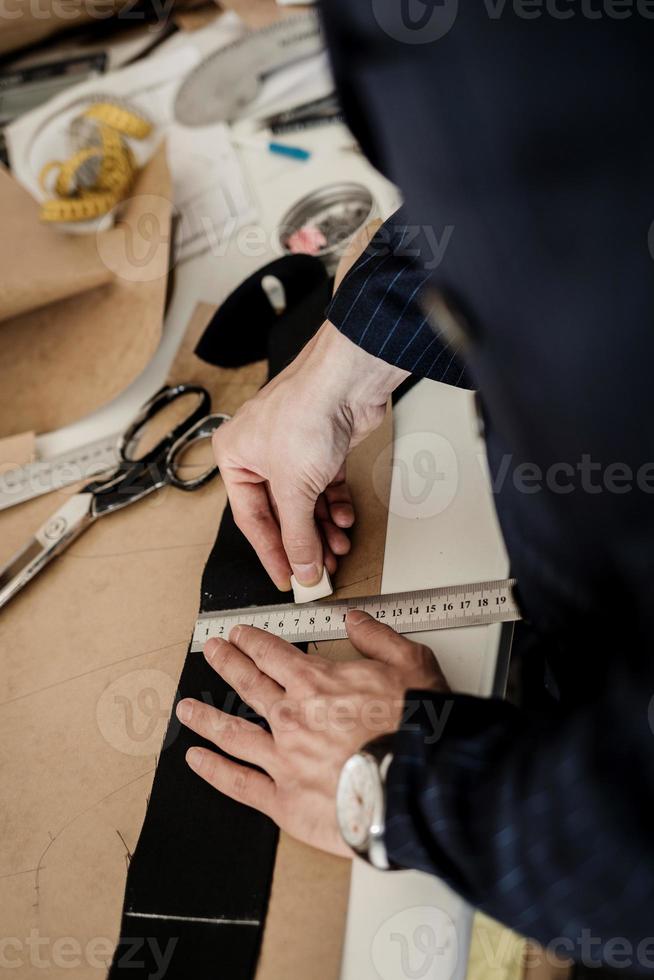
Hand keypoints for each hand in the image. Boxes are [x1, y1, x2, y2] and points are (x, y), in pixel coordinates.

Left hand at [176, 611, 448, 857]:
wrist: (419, 786)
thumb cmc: (417, 730)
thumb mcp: (409, 663)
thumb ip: (376, 637)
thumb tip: (355, 619)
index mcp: (317, 684)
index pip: (272, 654)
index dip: (251, 640)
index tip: (238, 634)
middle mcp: (292, 717)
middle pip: (247, 683)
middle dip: (225, 663)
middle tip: (210, 652)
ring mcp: (283, 759)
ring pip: (231, 733)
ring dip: (205, 718)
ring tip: (185, 709)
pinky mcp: (284, 801)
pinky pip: (239, 783)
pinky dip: (213, 771)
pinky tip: (196, 761)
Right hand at [212, 322, 407, 590]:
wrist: (346, 381)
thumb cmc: (304, 413)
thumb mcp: (294, 488)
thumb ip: (298, 535)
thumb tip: (301, 568)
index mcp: (235, 458)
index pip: (251, 520)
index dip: (271, 554)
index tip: (286, 580)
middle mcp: (260, 453)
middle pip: (281, 513)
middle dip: (303, 543)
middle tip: (317, 571)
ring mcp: (293, 450)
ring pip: (306, 502)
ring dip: (323, 529)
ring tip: (337, 550)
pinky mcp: (322, 448)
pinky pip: (325, 488)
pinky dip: (335, 506)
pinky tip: (344, 520)